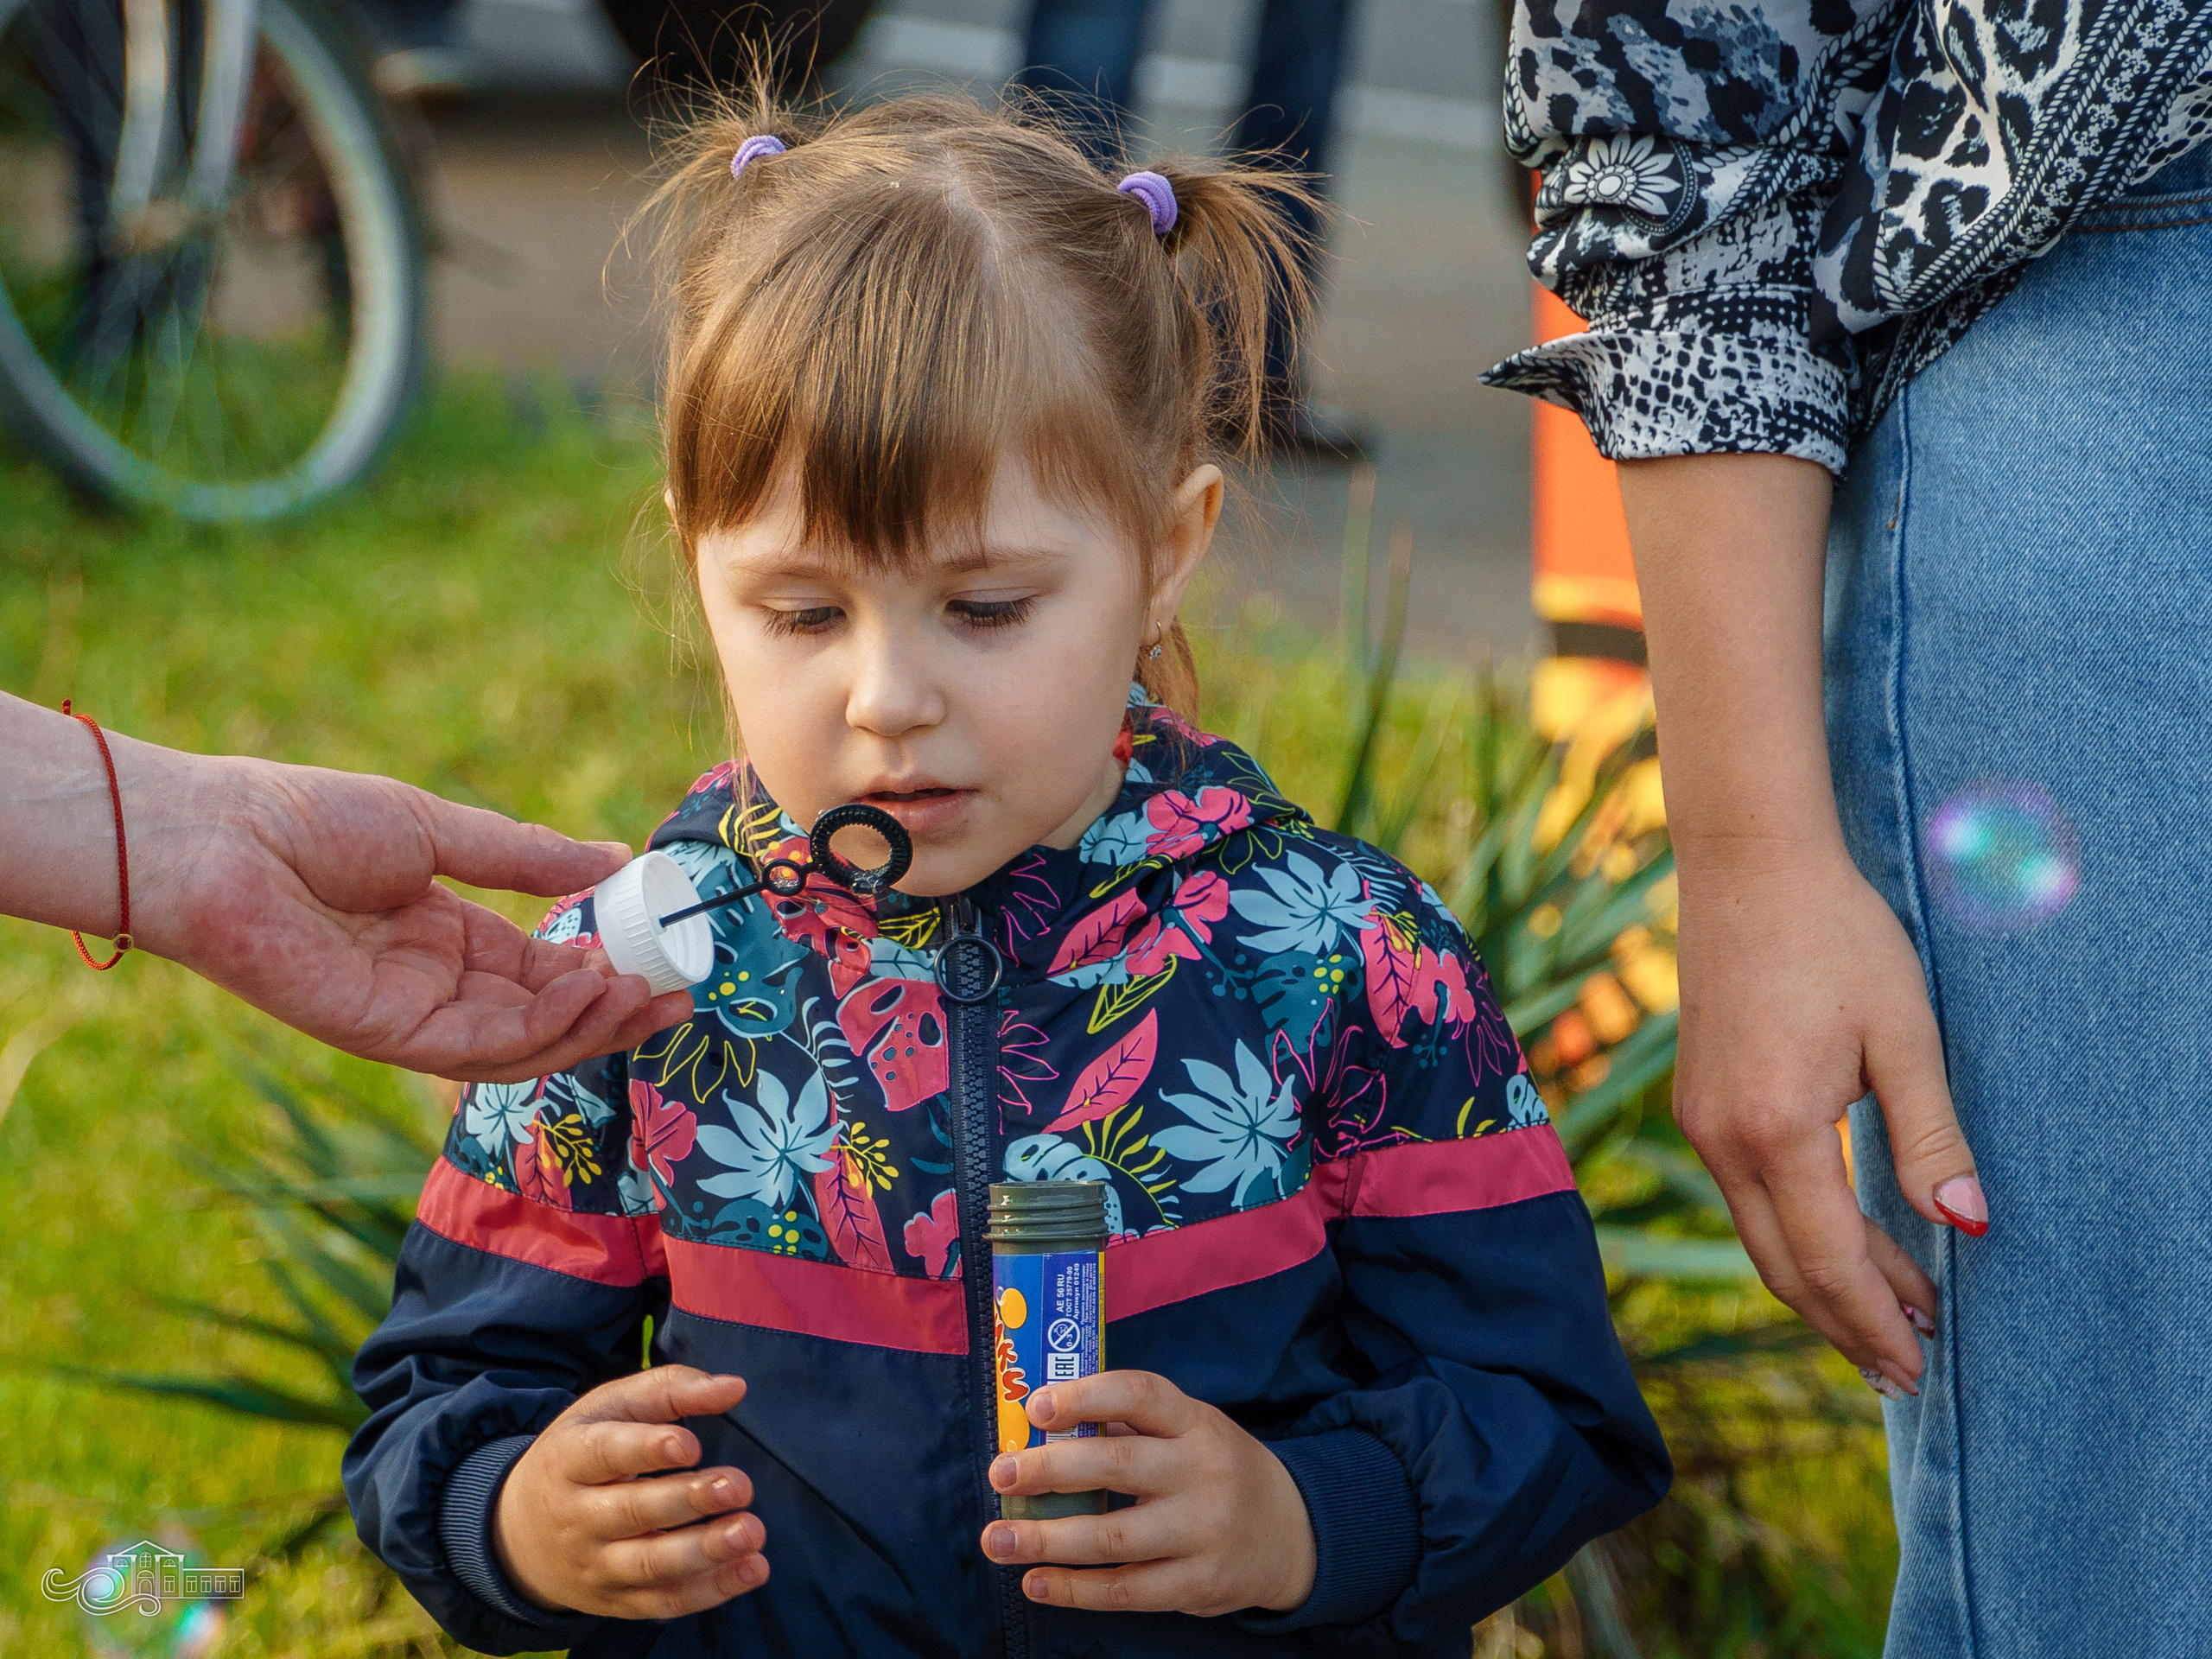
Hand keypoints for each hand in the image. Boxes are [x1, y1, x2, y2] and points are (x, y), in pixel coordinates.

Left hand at [134, 751, 693, 1081]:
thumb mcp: (437, 829)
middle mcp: (432, 988)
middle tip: (679, 995)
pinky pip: (477, 1047)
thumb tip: (612, 860)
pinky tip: (585, 983)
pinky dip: (539, 1022)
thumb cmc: (307, 819)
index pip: (541, 971)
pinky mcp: (383, 1035)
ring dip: (588, 1023)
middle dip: (614, 1013)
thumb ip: (524, 857)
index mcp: (443, 939)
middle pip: (542, 1020)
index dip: (605, 972)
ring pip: (519, 1046)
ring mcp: (407, 1018)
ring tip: (641, 989)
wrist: (217, 837)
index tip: (665, 960)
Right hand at [491, 1367, 766, 1619]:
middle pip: (632, 1512)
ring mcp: (595, 1564)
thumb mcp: (608, 1409)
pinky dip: (711, 1590)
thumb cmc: (580, 1453)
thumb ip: (671, 1390)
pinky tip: (752, 1569)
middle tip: (739, 1486)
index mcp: (568, 1458)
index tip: (691, 1445)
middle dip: (688, 1500)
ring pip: (650, 1564)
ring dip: (705, 1552)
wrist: (519, 1534)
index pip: (603, 1453)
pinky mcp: (616, 1600)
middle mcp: (576, 1517)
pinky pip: (664, 1601)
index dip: (647, 1449)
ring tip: (751, 1531)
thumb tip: (735, 1387)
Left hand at [979, 1371, 1316, 1616]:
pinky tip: (1036, 1582)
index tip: (1036, 1407)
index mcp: (1197, 1422)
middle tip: (1000, 1474)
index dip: (1085, 1397)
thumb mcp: (1193, 1431)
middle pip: (1117, 1464)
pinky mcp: (1199, 1584)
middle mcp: (1203, 1471)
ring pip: (1113, 1537)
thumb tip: (1042, 1429)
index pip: (1139, 1395)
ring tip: (997, 1539)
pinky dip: (1075, 1590)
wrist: (1293, 1533)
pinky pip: (1126, 1590)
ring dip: (1046, 1539)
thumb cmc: (1218, 1471)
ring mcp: (1204, 1531)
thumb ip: (1130, 1426)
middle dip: (1049, 1470)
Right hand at [1613, 452, 1981, 1399]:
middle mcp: (1722, 1136)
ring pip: (1760, 1235)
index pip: (1827, 1257)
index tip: (1920, 1365)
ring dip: (1820, 1283)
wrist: (1748, 865)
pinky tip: (1834, 1241)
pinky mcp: (1698, 1100)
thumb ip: (1931, 1136)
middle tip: (1905, 1372)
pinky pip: (1745, 1196)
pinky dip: (1792, 1236)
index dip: (1875, 1317)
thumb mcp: (1903, 1034)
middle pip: (1783, 1265)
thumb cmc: (1835, 937)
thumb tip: (1967, 1224)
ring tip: (1882, 1319)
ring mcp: (1701, 1119)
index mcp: (1776, 1126)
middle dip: (1846, 1323)